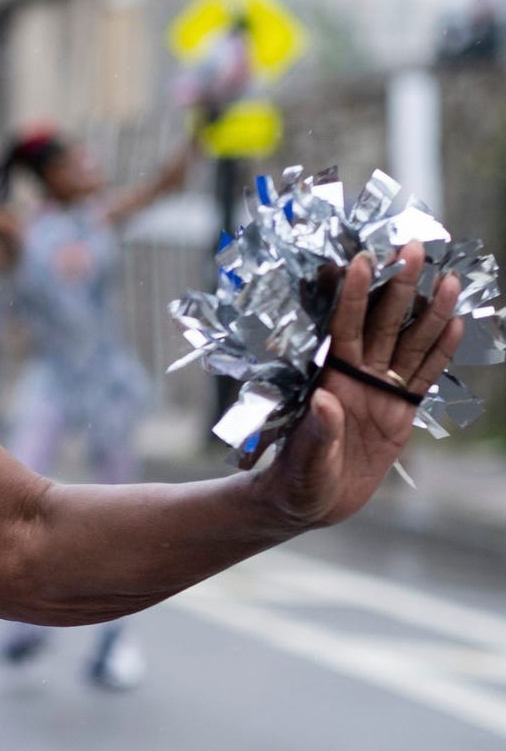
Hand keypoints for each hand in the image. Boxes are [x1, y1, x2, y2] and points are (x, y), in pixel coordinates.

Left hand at [253, 242, 463, 528]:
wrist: (311, 503)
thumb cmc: (295, 481)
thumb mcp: (304, 461)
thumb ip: (317, 431)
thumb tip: (324, 401)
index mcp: (326, 379)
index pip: (341, 328)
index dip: (350, 295)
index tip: (359, 260)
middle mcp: (354, 375)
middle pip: (381, 323)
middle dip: (396, 286)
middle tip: (411, 247)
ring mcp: (379, 389)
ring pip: (409, 342)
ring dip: (428, 311)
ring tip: (448, 278)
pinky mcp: (400, 409)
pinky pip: (424, 375)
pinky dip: (440, 350)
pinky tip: (455, 323)